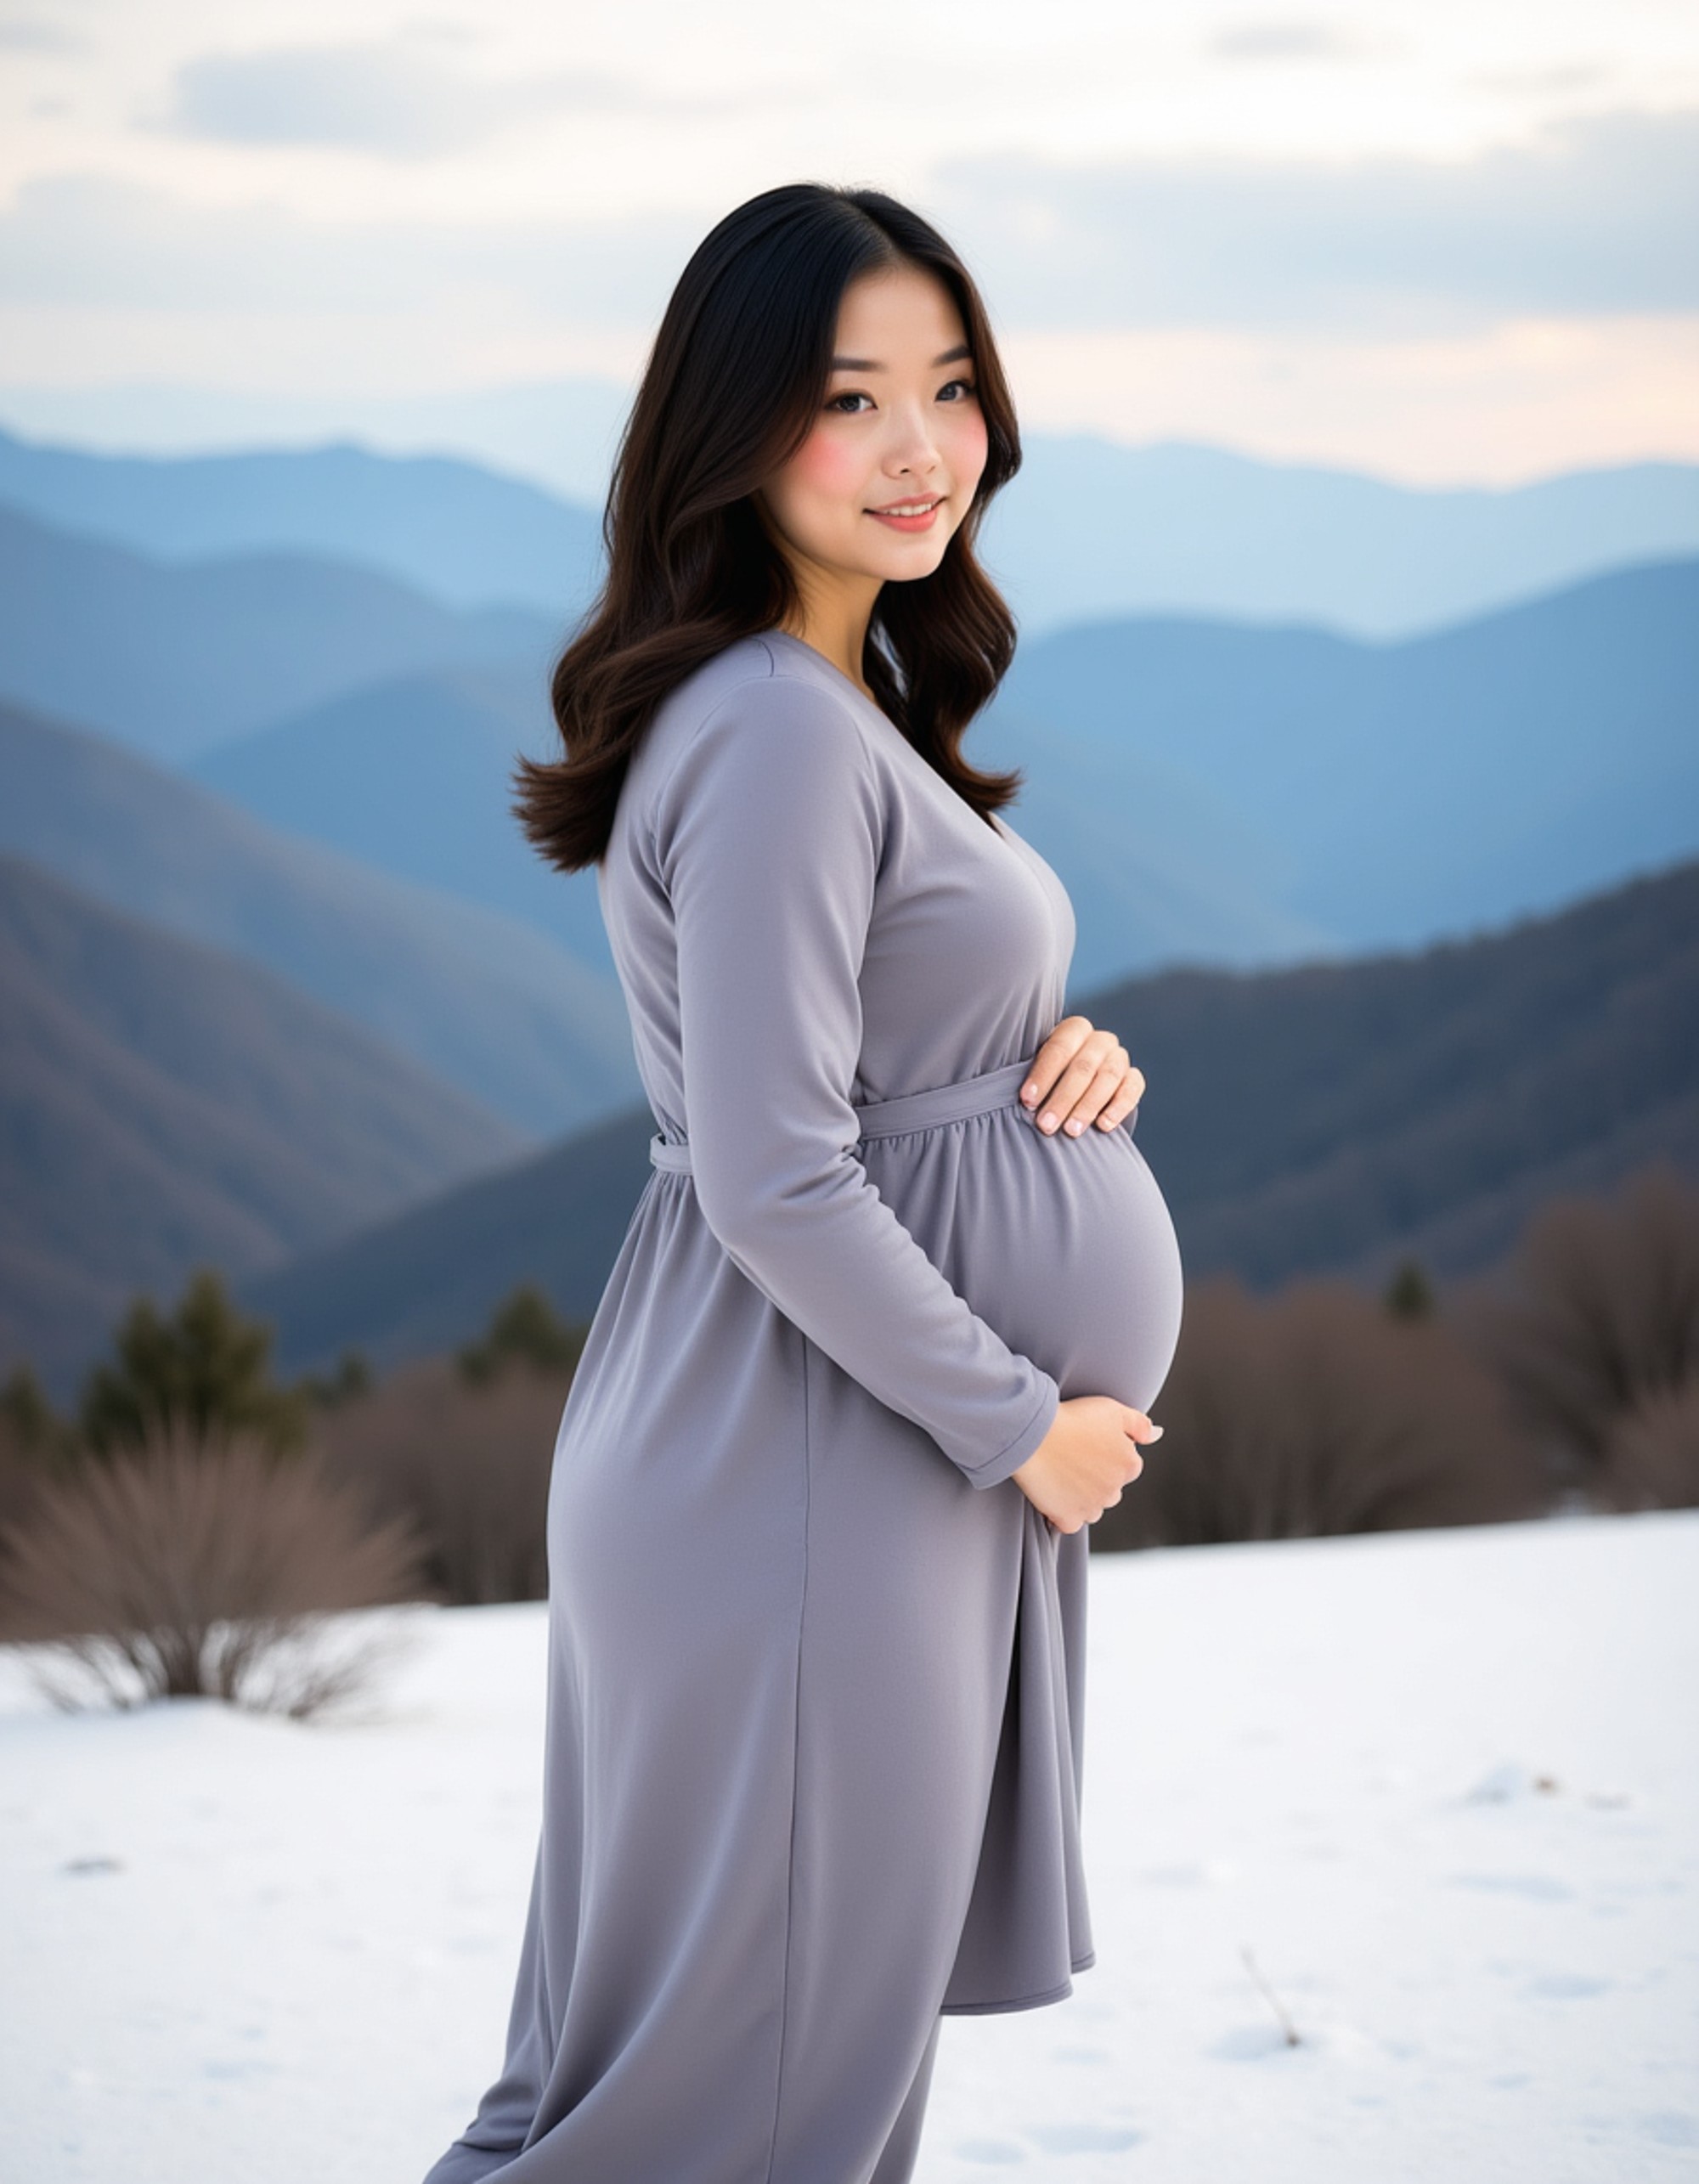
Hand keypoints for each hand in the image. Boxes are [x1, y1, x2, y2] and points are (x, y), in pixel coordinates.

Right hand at [1010, 1396, 1162, 1533]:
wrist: (1035, 1435)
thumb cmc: (1072, 1418)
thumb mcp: (1112, 1410)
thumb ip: (1140, 1424)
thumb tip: (1157, 1434)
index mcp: (1129, 1465)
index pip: (1126, 1466)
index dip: (1107, 1454)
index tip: (1088, 1444)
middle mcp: (1115, 1490)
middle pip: (1111, 1489)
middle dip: (1098, 1478)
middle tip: (1074, 1457)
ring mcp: (1092, 1507)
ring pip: (1093, 1508)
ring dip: (1083, 1497)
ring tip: (1062, 1474)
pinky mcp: (1069, 1519)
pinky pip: (1071, 1522)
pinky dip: (1064, 1512)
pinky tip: (1053, 1493)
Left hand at [1020, 1017, 1144, 1137]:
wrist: (1080, 1090)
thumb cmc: (1053, 1079)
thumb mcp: (1043, 1072)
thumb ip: (1036, 1080)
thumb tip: (1024, 1102)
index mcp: (1074, 1030)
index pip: (1059, 1048)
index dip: (1043, 1075)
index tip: (1027, 1101)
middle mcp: (1099, 1040)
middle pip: (1083, 1066)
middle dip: (1063, 1098)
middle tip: (1046, 1124)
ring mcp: (1119, 1058)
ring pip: (1108, 1078)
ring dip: (1088, 1106)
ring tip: (1071, 1130)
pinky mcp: (1134, 1079)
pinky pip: (1132, 1090)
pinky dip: (1118, 1108)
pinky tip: (1103, 1125)